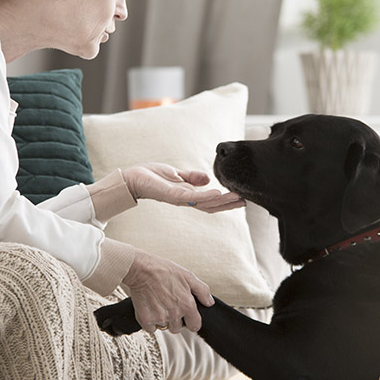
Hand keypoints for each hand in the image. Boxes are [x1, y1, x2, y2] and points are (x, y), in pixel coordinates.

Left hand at [122, 163, 243, 212]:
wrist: (132, 178)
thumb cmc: (151, 176)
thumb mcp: (176, 174)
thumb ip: (192, 177)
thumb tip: (208, 179)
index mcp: (188, 195)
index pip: (210, 200)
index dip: (225, 200)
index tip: (241, 197)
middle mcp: (186, 200)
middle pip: (211, 206)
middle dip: (229, 204)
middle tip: (247, 201)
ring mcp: (180, 199)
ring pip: (205, 203)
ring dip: (223, 202)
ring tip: (238, 198)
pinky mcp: (173, 195)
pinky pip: (192, 197)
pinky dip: (206, 196)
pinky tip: (218, 194)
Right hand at [123, 248, 213, 332]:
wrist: (141, 269)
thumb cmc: (163, 270)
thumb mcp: (188, 276)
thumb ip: (202, 291)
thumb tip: (209, 303)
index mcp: (187, 305)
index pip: (195, 326)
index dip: (191, 321)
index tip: (186, 317)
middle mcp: (175, 314)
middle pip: (178, 328)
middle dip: (175, 320)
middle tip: (168, 305)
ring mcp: (160, 318)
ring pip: (164, 327)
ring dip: (162, 320)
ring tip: (158, 304)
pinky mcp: (146, 320)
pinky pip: (151, 328)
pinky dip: (149, 321)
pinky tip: (149, 308)